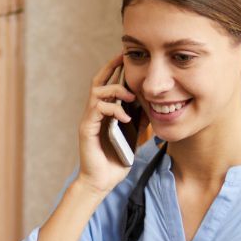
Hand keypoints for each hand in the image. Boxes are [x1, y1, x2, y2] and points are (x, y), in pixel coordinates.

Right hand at [75, 53, 137, 196]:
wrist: (101, 181)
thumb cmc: (115, 160)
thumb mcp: (134, 137)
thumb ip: (140, 121)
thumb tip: (153, 107)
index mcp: (104, 112)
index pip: (107, 84)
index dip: (115, 70)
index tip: (128, 59)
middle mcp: (94, 112)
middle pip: (98, 81)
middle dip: (111, 68)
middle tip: (124, 58)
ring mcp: (89, 119)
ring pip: (97, 92)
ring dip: (115, 90)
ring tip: (130, 96)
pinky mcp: (86, 129)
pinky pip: (97, 110)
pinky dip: (113, 110)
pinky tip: (125, 117)